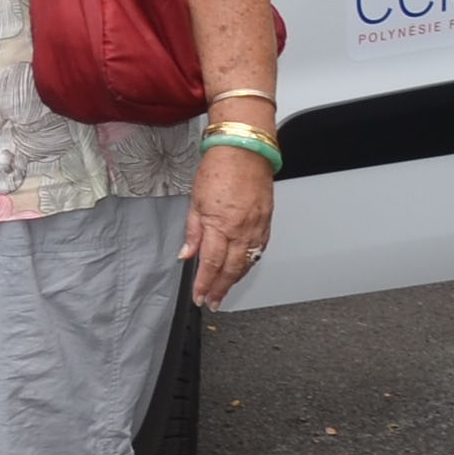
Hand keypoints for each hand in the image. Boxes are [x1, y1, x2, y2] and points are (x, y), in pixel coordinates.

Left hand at [184, 141, 276, 305]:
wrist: (244, 152)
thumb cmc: (219, 170)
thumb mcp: (195, 201)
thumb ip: (192, 231)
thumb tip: (186, 254)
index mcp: (220, 225)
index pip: (211, 263)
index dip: (205, 283)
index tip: (199, 296)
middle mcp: (241, 230)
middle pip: (231, 269)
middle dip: (221, 289)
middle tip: (212, 301)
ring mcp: (257, 227)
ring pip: (247, 262)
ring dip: (235, 279)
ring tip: (224, 291)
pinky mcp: (267, 222)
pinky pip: (259, 249)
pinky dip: (249, 263)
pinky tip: (242, 269)